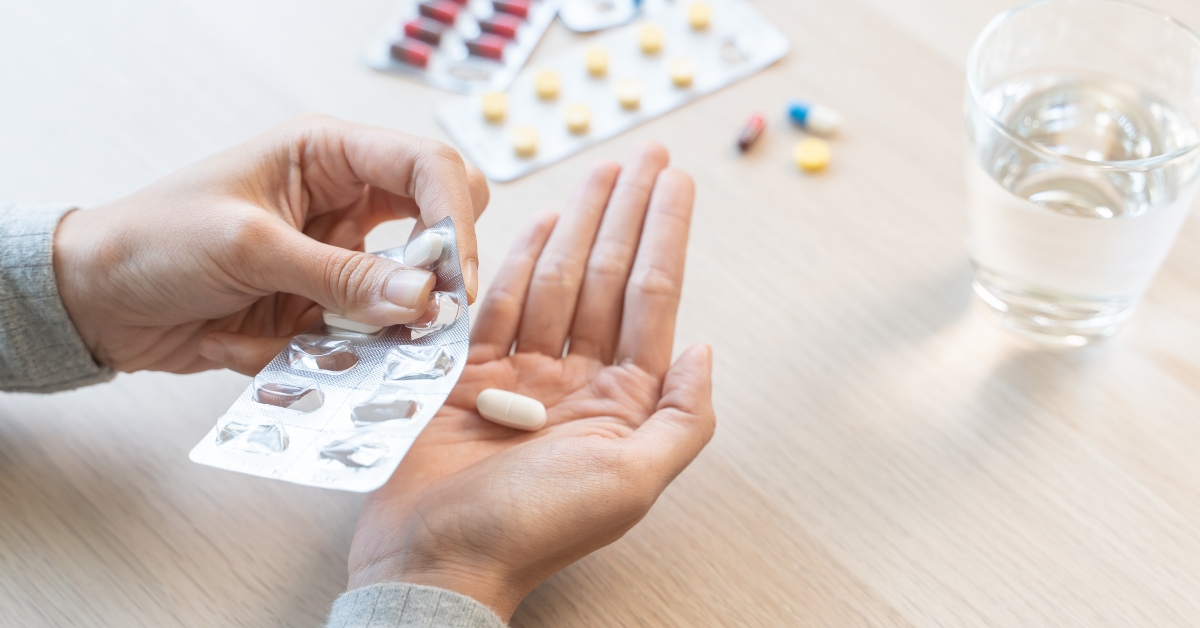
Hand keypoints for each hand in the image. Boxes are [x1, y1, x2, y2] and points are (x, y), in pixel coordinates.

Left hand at [52, 115, 487, 374]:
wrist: (93, 300)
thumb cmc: (154, 240)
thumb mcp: (249, 247)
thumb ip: (341, 275)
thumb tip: (425, 299)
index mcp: (329, 154)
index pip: (428, 167)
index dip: (454, 219)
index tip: (452, 283)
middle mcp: (345, 200)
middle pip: (438, 222)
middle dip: (437, 273)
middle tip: (428, 320)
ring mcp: (337, 255)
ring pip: (407, 287)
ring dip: (385, 324)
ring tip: (341, 347)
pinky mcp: (323, 304)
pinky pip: (365, 332)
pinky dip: (341, 352)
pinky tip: (277, 351)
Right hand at [346, 143, 714, 619]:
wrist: (436, 558)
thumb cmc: (534, 531)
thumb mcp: (632, 483)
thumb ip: (680, 418)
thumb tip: (708, 351)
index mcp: (620, 403)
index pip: (651, 300)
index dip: (666, 236)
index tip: (678, 184)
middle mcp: (576, 380)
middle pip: (608, 277)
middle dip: (629, 214)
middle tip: (646, 155)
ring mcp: (523, 373)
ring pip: (557, 280)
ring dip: (582, 223)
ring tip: (602, 171)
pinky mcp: (470, 374)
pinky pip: (499, 304)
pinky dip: (519, 260)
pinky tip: (543, 222)